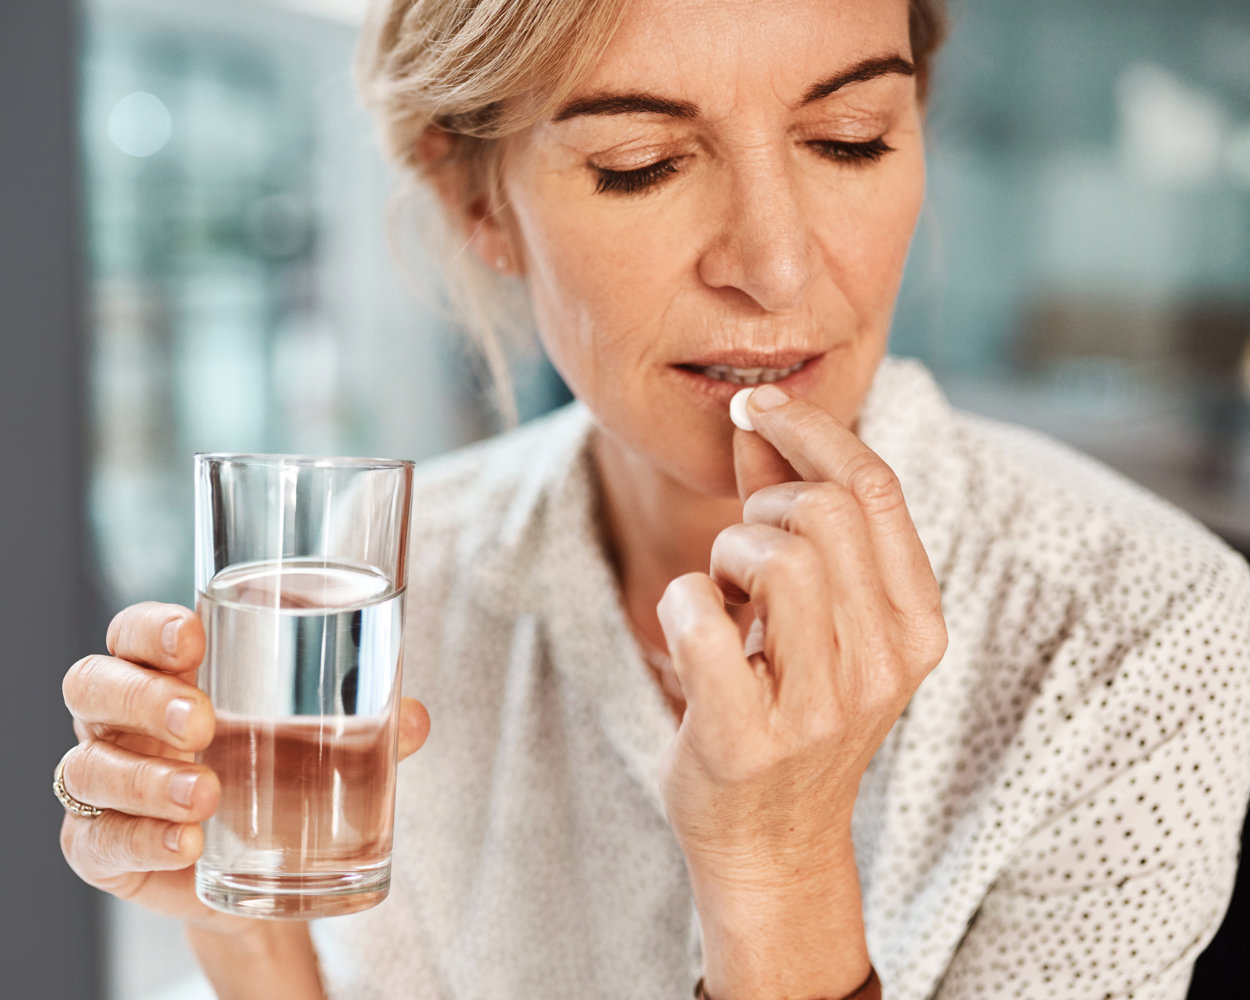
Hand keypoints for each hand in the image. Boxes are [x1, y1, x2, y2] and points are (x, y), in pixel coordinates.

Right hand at [59, 601, 430, 936]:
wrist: (262, 873)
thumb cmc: (280, 773)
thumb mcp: (322, 743)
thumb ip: (367, 725)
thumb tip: (416, 718)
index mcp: (165, 674)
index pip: (131, 632)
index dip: (149, 628)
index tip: (193, 636)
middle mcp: (119, 721)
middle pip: (92, 685)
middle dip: (143, 698)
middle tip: (204, 721)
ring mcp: (101, 784)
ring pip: (89, 767)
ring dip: (147, 779)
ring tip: (209, 795)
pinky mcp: (98, 847)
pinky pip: (96, 840)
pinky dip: (140, 839)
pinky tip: (185, 843)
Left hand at [657, 385, 946, 998]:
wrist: (771, 840)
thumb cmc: (790, 706)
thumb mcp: (819, 612)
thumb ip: (791, 513)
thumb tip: (756, 419)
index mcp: (916, 623)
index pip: (876, 488)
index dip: (810, 429)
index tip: (755, 406)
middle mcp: (883, 664)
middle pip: (824, 514)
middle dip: (761, 506)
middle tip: (740, 550)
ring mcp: (820, 709)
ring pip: (776, 561)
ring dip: (727, 556)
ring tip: (725, 594)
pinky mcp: (747, 741)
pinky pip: (702, 626)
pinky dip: (681, 603)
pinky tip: (692, 625)